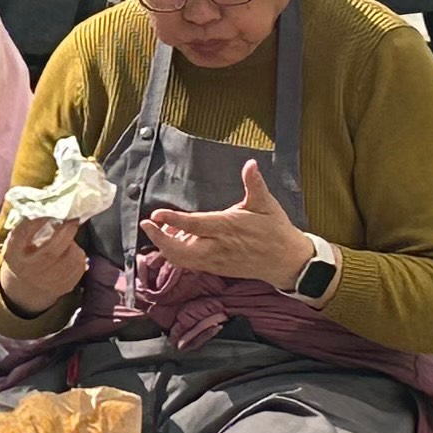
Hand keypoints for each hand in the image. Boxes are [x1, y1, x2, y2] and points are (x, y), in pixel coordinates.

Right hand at [0, 212, 87, 315]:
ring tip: (69, 241)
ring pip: (69, 260)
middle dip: (65, 232)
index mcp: (13, 255)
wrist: (25, 288)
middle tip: (72, 220)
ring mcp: (46, 282)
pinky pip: (79, 268)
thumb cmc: (23, 256)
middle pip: (50, 252)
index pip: (22, 235)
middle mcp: (28, 270)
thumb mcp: (17, 242)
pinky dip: (79, 257)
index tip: (49, 211)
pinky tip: (72, 253)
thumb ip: (27, 227)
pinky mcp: (63, 287)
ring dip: (74, 245)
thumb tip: (47, 206)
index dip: (37, 221)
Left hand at [138, 160, 313, 287]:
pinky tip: (171, 241)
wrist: (286, 261)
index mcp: (228, 227)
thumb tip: (251, 164)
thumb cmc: (275, 230)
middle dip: (160, 240)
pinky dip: (176, 255)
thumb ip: (254, 184)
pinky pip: (190, 264)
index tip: (156, 215)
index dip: (173, 221)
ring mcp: (216, 261)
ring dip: (165, 248)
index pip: (195, 225)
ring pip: (183, 260)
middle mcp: (219, 247)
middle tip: (146, 225)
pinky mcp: (216, 269)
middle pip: (181, 251)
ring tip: (157, 231)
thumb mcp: (266, 204)